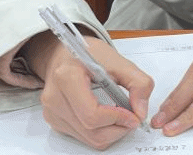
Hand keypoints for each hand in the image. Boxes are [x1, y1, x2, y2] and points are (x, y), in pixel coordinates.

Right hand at [22, 30, 154, 149]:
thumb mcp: (118, 60)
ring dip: (112, 131)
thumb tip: (141, 110)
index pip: (92, 114)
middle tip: (132, 116)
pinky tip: (107, 115)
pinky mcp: (55, 121)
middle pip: (91, 130)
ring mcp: (52, 113)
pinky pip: (83, 137)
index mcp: (67, 77)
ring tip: (121, 114)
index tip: (133, 114)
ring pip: (89, 138)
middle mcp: (55, 98)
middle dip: (118, 128)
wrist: (65, 55)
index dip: (117, 118)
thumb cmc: (88, 54)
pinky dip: (101, 131)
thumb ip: (138, 82)